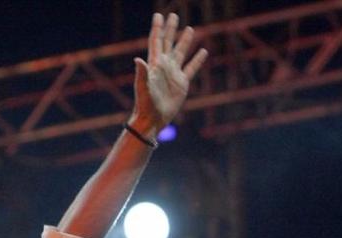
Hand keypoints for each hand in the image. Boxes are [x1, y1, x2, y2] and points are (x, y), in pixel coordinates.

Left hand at [130, 13, 207, 136]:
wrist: (153, 119)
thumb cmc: (145, 104)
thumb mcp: (143, 88)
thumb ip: (142, 73)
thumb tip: (138, 59)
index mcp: (154, 64)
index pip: (156, 41)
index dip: (158, 28)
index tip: (159, 15)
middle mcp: (164, 66)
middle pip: (168, 42)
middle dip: (171, 29)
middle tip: (173, 15)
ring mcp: (173, 74)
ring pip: (181, 52)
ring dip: (185, 41)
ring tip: (190, 28)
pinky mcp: (182, 83)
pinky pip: (191, 68)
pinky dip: (197, 60)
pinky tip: (203, 51)